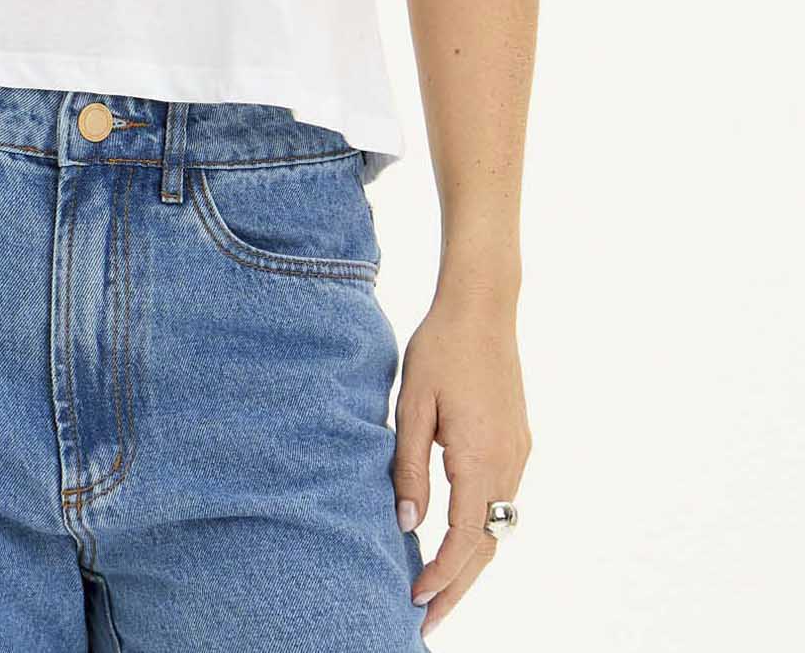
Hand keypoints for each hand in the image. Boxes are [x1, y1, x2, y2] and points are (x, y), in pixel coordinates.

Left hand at [391, 288, 531, 636]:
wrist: (483, 306)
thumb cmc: (440, 349)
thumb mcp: (412, 407)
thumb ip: (409, 468)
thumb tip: (406, 526)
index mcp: (479, 458)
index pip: (463, 538)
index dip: (439, 575)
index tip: (413, 599)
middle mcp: (508, 464)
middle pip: (487, 547)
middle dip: (458, 588)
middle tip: (428, 623)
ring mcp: (519, 454)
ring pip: (498, 527)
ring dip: (471, 563)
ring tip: (440, 591)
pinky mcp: (519, 442)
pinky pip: (503, 501)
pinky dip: (482, 530)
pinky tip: (459, 539)